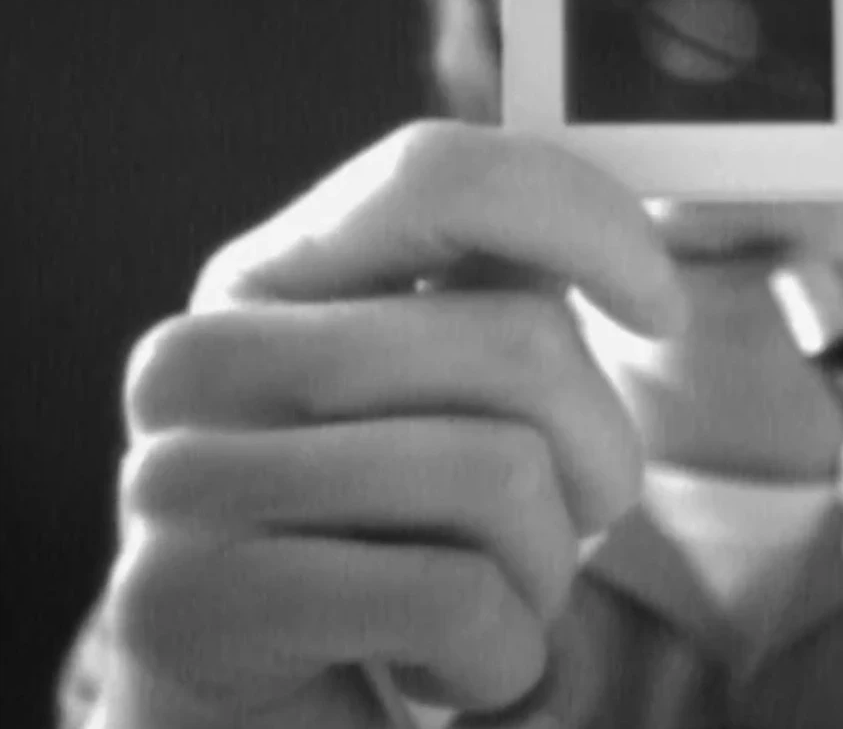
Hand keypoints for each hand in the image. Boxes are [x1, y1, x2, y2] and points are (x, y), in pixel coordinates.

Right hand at [94, 120, 686, 728]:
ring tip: (483, 606)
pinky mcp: (187, 604)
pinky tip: (439, 669)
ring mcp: (179, 477)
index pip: (439, 173)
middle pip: (515, 342)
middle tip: (564, 527)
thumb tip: (620, 227)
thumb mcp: (427, 411)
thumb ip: (493, 303)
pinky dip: (500, 657)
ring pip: (501, 474)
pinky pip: (454, 598)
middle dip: (596, 458)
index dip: (588, 223)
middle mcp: (200, 356)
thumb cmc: (376, 558)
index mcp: (264, 278)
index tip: (663, 307)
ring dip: (546, 573)